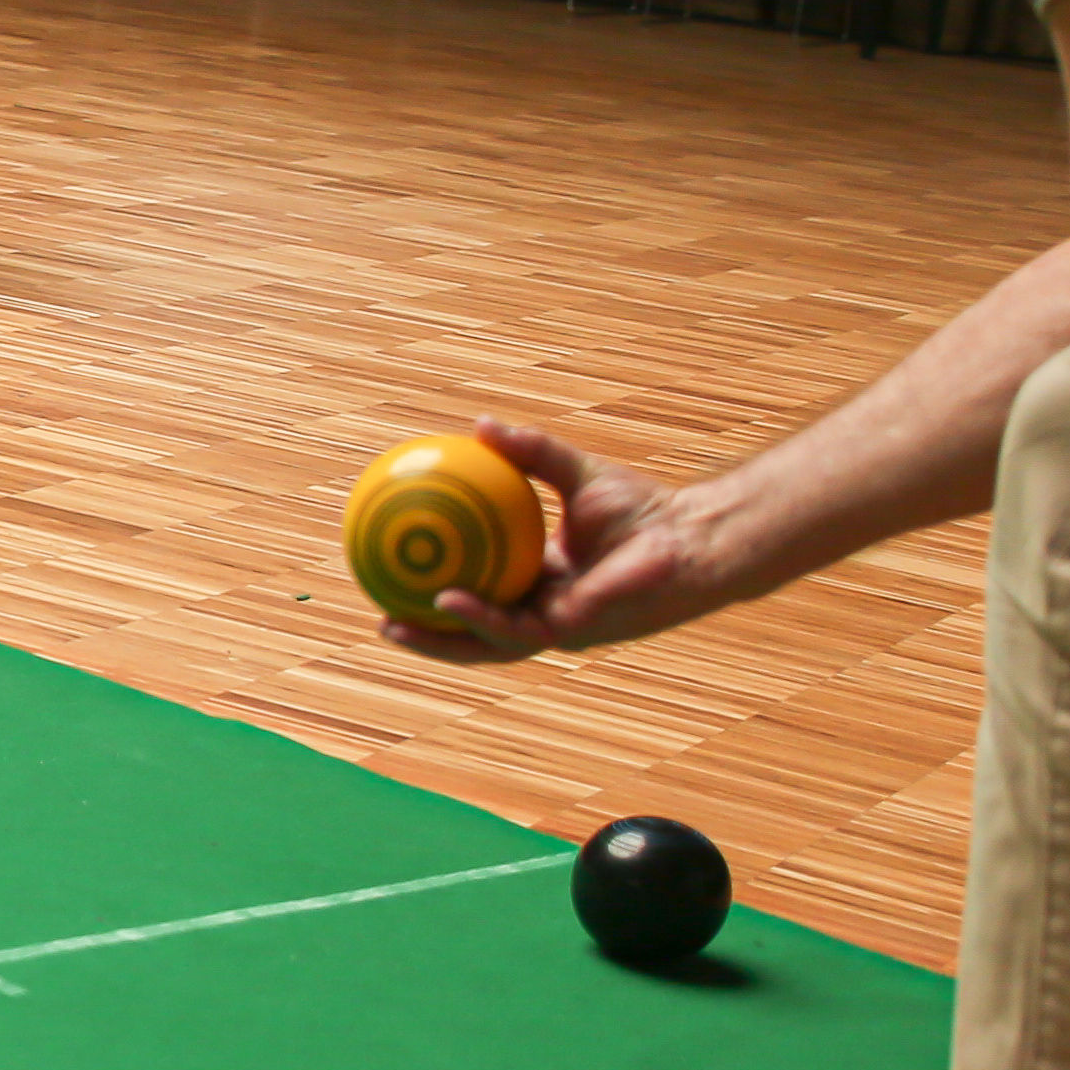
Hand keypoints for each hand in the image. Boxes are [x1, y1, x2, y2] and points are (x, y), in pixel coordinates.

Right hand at [382, 416, 760, 663]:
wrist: (689, 536)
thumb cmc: (642, 507)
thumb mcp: (574, 470)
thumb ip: (529, 452)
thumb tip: (481, 424)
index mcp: (540, 581)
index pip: (480, 593)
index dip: (436, 593)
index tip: (394, 576)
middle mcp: (544, 610)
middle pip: (471, 633)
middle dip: (425, 636)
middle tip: (380, 619)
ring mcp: (556, 627)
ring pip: (484, 645)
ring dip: (438, 642)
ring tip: (393, 625)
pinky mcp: (571, 632)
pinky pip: (513, 629)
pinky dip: (476, 617)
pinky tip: (446, 599)